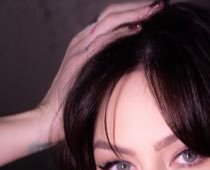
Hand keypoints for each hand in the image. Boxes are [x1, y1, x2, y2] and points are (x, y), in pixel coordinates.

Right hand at [37, 0, 164, 142]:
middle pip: (112, 14)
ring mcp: (79, 49)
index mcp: (85, 44)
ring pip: (109, 22)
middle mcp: (82, 41)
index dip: (133, 12)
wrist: (49, 118)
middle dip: (137, 7)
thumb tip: (133, 69)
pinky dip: (121, 33)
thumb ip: (108, 70)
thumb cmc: (74, 105)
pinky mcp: (79, 61)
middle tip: (159, 5)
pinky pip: (103, 41)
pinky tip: (138, 29)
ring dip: (134, 14)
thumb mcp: (94, 81)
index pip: (112, 19)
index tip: (154, 12)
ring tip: (154, 10)